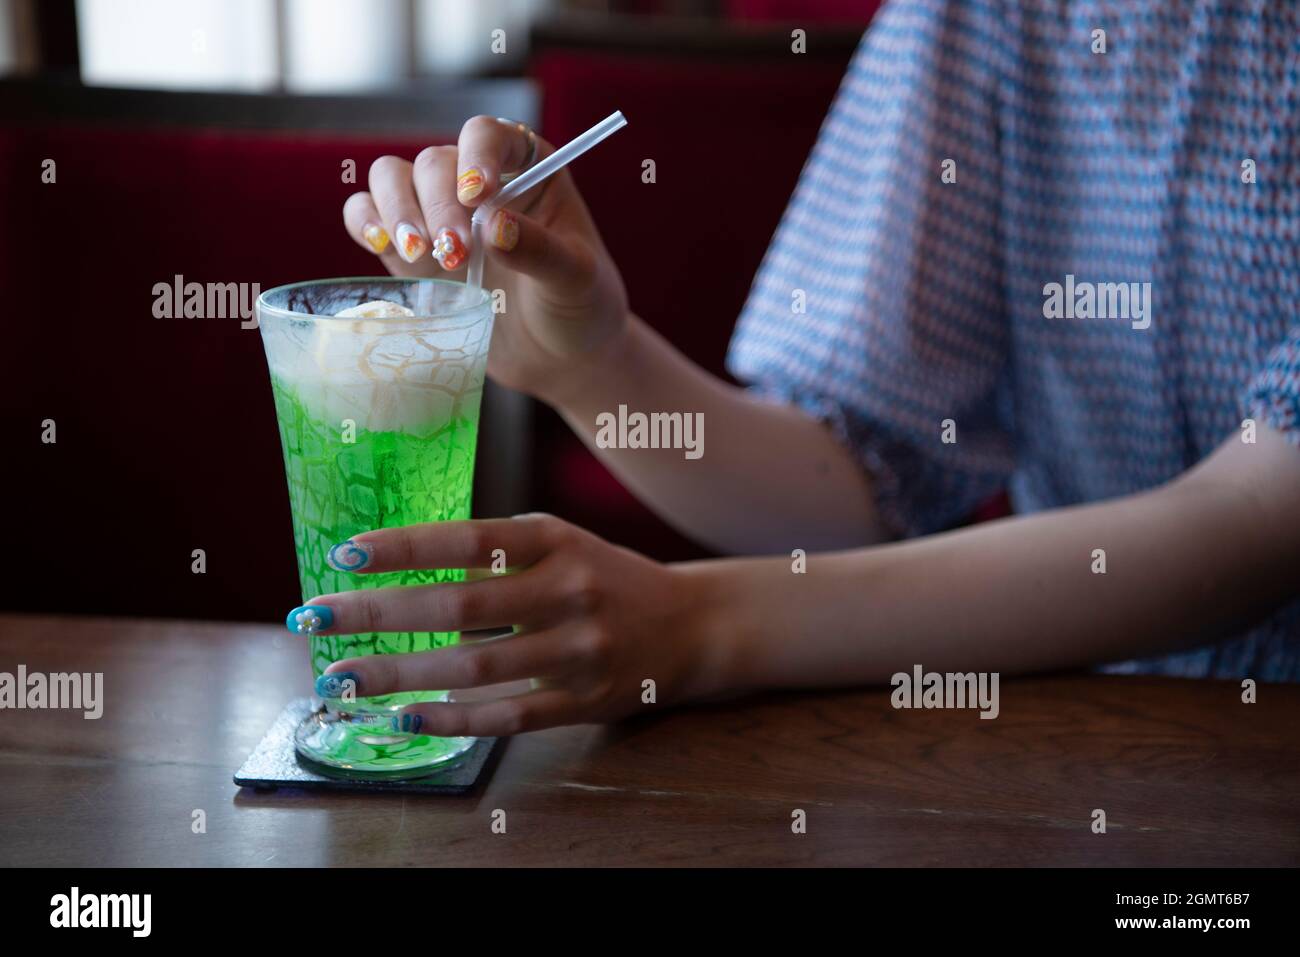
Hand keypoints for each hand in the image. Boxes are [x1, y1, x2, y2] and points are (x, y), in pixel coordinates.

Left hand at [300, 514, 724, 735]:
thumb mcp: (560, 542)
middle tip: (314, 617)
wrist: (692, 624)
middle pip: (460, 607)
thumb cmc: (606, 575)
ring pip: (476, 668)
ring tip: (341, 678)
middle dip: (378, 614)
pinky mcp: (584, 700)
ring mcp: (579, 651)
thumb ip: (494, 551)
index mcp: (556, 541)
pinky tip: (404, 717)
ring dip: (400, 675)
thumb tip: (404, 568)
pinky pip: (509, 716)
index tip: (344, 554)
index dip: (404, 547)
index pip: (467, 540)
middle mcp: (569, 590)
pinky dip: (452, 719)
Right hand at [341, 116, 628, 406]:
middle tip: (456, 253)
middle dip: (437, 205)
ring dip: (397, 212)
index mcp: (527, 169)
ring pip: (391, 179)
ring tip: (420, 256)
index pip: (487, 135)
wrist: (560, 356)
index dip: (475, 155)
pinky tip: (384, 247)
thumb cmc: (579, 306)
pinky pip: (368, 217)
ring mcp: (438, 214)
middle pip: (433, 163)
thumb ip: (542, 250)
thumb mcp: (576, 278)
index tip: (477, 195)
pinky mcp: (411, 252)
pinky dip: (366, 224)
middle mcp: (475, 182)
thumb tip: (495, 225)